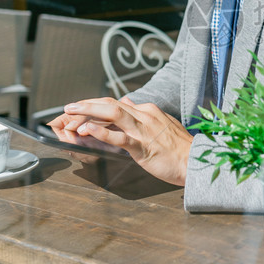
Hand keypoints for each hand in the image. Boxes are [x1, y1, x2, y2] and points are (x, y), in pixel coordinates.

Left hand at [49, 98, 193, 185]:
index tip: (79, 108)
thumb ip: (142, 114)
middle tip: (67, 108)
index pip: (115, 103)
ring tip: (70, 114)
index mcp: (148, 111)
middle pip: (110, 104)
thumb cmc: (180, 148)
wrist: (196, 161)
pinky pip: (119, 137)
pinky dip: (101, 132)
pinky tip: (87, 130)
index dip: (94, 105)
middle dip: (86, 105)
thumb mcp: (162, 124)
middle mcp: (144, 115)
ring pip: (112, 114)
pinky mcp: (143, 146)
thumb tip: (126, 102)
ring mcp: (143, 129)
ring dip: (88, 112)